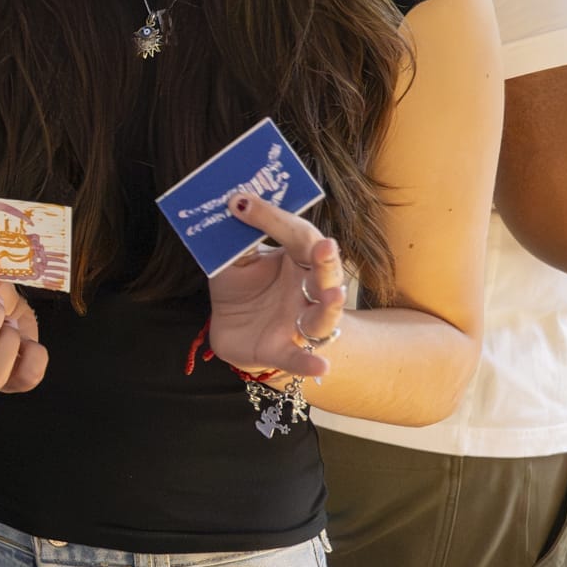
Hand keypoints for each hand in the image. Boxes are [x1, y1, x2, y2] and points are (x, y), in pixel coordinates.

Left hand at [207, 194, 345, 379]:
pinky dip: (309, 362)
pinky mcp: (280, 349)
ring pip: (323, 316)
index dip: (276, 220)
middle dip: (326, 261)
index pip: (299, 237)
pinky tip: (322, 365)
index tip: (244, 202)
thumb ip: (238, 237)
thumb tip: (234, 203)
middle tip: (325, 246)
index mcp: (297, 260)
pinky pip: (298, 357)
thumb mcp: (235, 258)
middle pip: (325, 274)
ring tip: (334, 295)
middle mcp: (306, 290)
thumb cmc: (241, 287)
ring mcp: (297, 321)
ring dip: (330, 306)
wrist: (232, 328)